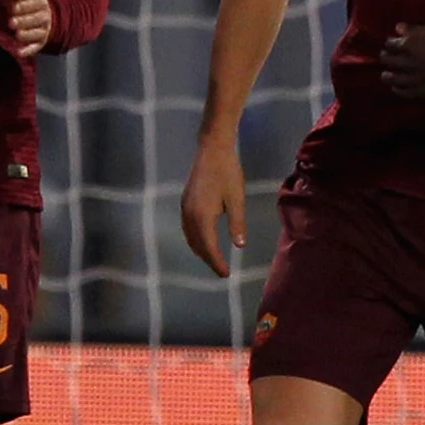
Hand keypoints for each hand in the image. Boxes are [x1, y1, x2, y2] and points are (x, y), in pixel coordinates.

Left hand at [4, 0, 51, 58]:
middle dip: (23, 21)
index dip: (22, 6)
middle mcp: (44, 16)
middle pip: (34, 19)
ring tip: (17, 35)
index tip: (12, 7)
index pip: (32, 4)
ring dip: (27, 35)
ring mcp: (43, 30)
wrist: (47, 16)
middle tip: (11, 22)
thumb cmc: (28, 2)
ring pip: (36, 33)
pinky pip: (35, 47)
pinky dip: (28, 51)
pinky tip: (19, 52)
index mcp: (40, 2)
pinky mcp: (40, 42)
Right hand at [178, 135, 246, 277]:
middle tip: (222, 271)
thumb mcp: (237, 199)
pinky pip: (188, 228)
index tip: (226, 274)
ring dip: (201, 250)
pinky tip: (204, 239)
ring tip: (214, 259)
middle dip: (208, 259)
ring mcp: (185, 208)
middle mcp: (189, 215)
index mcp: (202, 216)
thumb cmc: (228, 173)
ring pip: (190, 237)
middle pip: (197, 244)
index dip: (217, 262)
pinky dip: (196, 239)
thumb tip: (239, 246)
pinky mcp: (185, 202)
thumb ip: (237, 223)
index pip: (209, 247)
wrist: (212, 150)